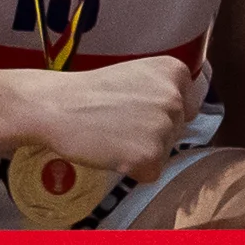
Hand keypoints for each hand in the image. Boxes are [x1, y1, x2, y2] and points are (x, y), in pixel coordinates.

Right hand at [28, 55, 199, 176]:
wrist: (57, 106)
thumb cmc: (91, 92)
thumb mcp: (138, 75)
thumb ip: (165, 91)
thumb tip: (185, 116)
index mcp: (176, 72)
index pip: (187, 106)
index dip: (160, 114)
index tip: (135, 111)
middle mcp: (176, 97)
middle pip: (178, 130)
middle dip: (152, 133)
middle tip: (118, 123)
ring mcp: (164, 127)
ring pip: (165, 151)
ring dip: (142, 151)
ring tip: (112, 136)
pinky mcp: (150, 155)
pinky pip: (151, 172)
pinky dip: (132, 170)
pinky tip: (112, 153)